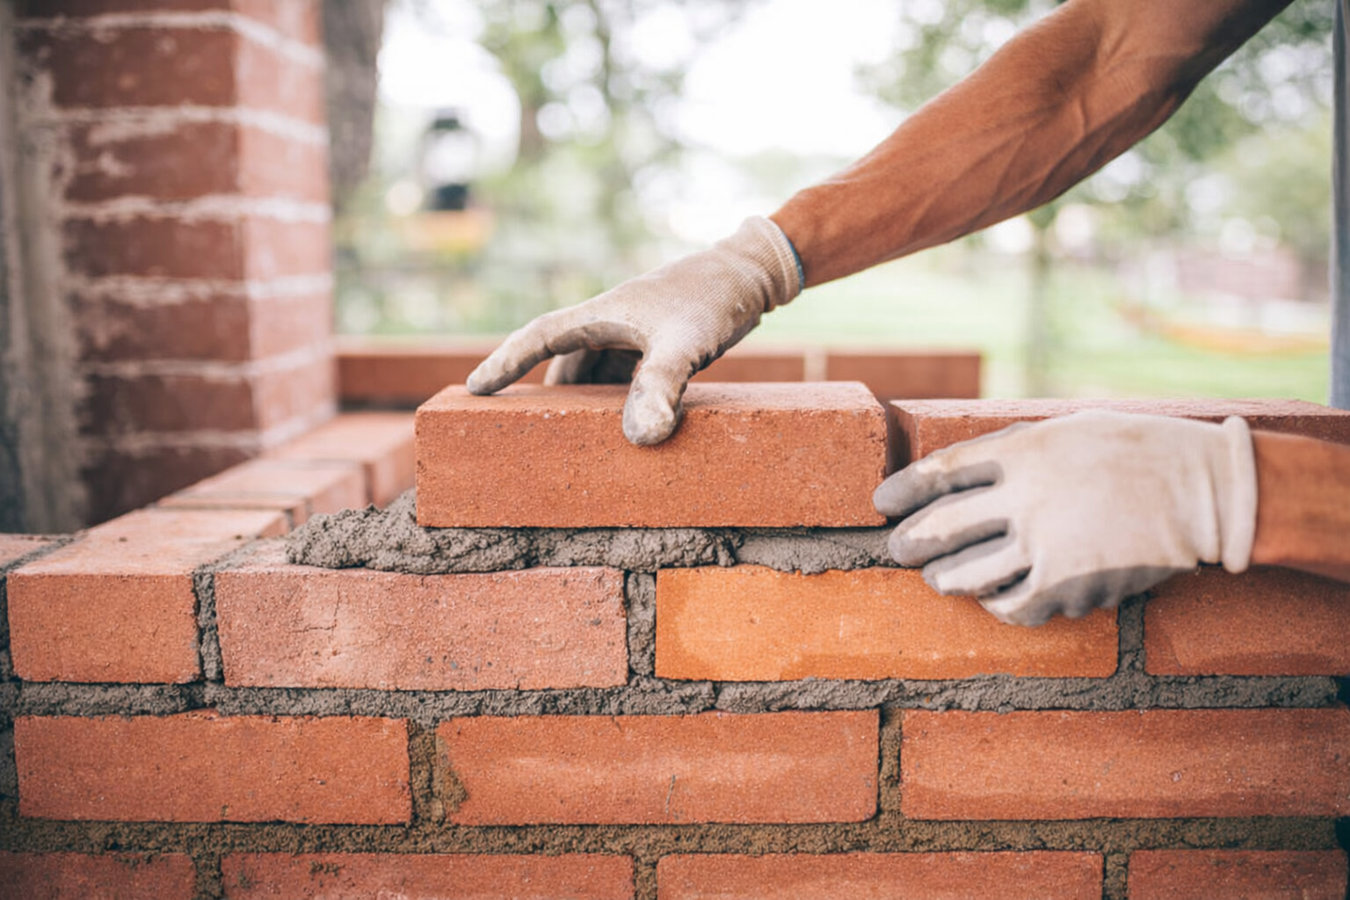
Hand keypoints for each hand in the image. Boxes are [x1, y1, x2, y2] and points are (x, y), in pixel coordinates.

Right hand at [466, 216, 801, 444]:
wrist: (752, 276)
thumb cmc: (713, 299)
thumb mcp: (685, 344)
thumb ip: (661, 388)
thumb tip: (641, 438)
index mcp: (600, 315)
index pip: (538, 338)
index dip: (504, 363)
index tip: (474, 390)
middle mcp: (609, 325)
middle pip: (562, 365)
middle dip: (540, 396)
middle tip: (516, 432)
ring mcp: (632, 337)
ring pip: (593, 375)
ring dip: (582, 404)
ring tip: (568, 443)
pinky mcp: (656, 347)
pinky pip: (622, 380)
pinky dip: (616, 404)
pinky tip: (625, 430)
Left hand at [873, 410, 1258, 625]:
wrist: (1205, 491)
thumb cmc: (1134, 452)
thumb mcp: (1067, 429)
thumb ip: (1013, 450)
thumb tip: (959, 473)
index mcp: (1023, 451)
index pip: (940, 471)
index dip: (903, 490)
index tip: (880, 502)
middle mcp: (1026, 497)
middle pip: (941, 528)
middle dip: (908, 543)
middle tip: (896, 549)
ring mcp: (1045, 544)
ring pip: (966, 575)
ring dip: (943, 579)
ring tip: (938, 578)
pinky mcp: (1069, 584)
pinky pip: (1012, 606)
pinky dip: (996, 605)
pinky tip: (993, 601)